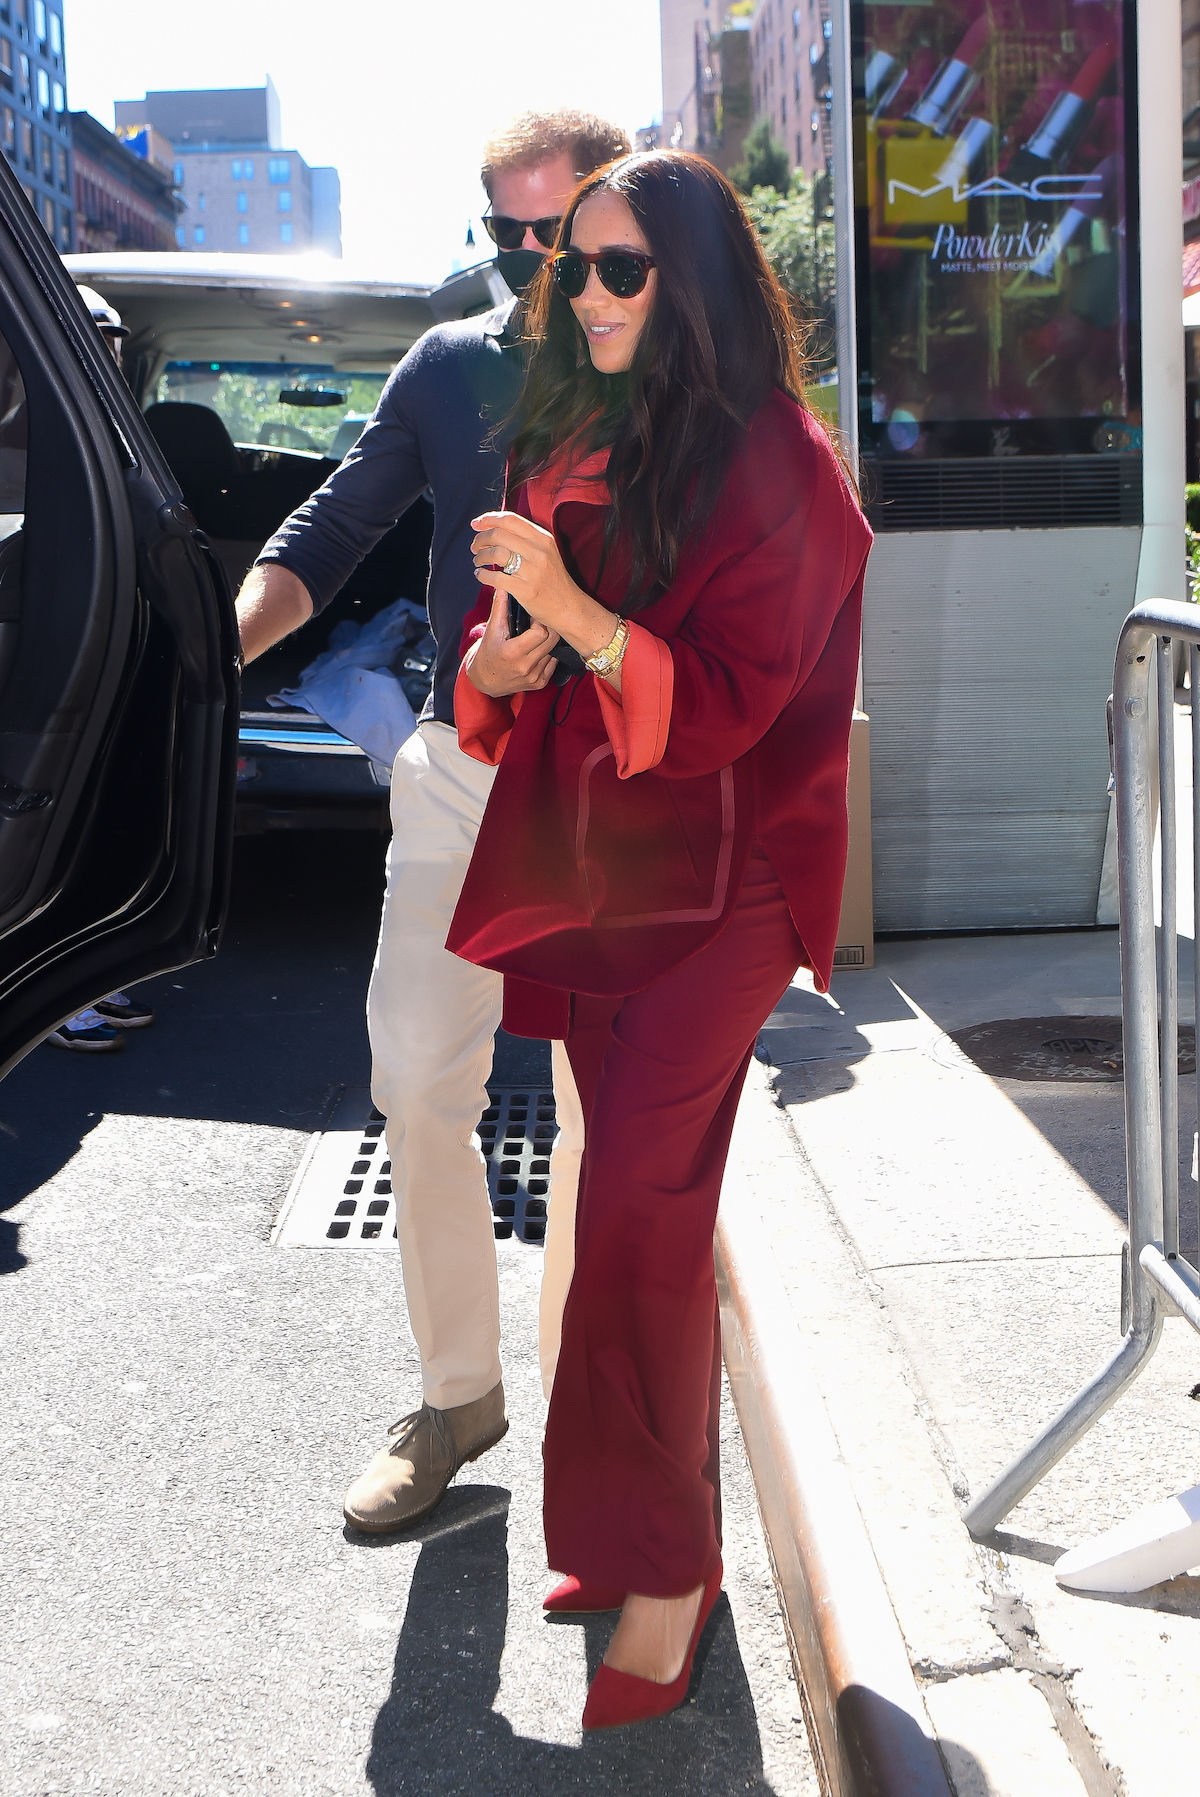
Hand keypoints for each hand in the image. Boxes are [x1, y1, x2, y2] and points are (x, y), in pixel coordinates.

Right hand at [466, 586, 560, 696]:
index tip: (533, 616)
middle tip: (540, 623)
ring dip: (549, 640)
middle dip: (548, 628)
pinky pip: (553, 663)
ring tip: (539, 635)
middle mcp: (525, 667)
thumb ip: (499, 607)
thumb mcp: (491, 630)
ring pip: (554, 650)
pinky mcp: (540, 683)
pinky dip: (549, 653)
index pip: (540, 632)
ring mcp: (534, 677)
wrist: (485, 681)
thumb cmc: (488, 654)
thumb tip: (503, 586)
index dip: (539, 621)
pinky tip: (539, 649)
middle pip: (552, 640)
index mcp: (513, 653)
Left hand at [471, 510, 580, 637]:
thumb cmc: (552, 579)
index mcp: (543, 538)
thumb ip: (525, 539)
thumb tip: (495, 528)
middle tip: (475, 547)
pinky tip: (480, 575)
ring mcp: (532, 571)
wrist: (568, 606)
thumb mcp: (546, 552)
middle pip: (499, 534)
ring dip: (480, 556)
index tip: (476, 524)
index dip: (489, 519)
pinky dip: (482, 575)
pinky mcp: (525, 589)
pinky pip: (495, 577)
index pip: (510, 519)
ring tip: (477, 561)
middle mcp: (538, 551)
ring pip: (495, 553)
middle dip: (481, 539)